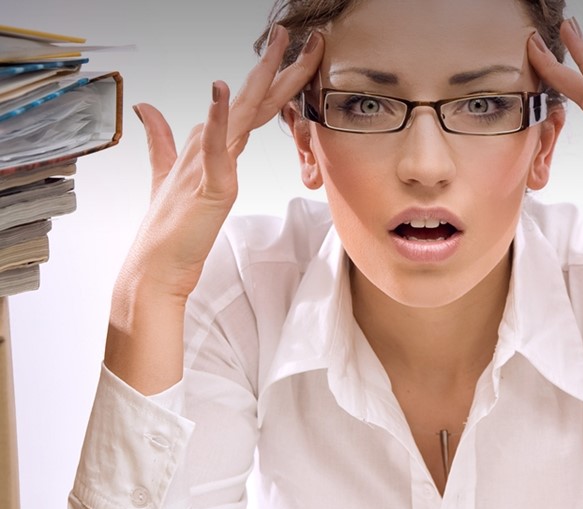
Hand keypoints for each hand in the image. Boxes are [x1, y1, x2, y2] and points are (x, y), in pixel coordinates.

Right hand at [122, 25, 324, 301]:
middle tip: (303, 35)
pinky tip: (220, 91)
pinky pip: (214, 147)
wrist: (157, 267)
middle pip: (253, 101)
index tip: (294, 52)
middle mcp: (212, 148)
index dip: (273, 78)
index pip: (250, 105)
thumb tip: (147, 107)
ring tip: (278, 47)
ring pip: (241, 113)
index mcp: (212, 146)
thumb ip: (161, 141)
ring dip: (261, 79)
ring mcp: (210, 163)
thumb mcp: (168, 178)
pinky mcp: (209, 185)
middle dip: (281, 67)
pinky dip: (217, 118)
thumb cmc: (170, 229)